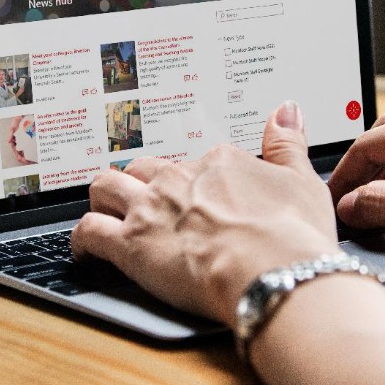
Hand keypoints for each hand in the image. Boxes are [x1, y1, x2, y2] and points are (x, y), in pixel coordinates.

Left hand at [71, 102, 340, 324]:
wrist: (273, 273)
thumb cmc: (292, 236)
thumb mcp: (302, 181)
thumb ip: (287, 143)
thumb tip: (286, 111)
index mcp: (219, 163)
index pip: (196, 162)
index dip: (196, 182)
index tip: (201, 198)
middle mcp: (179, 179)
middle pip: (144, 169)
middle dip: (141, 183)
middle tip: (147, 202)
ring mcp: (151, 209)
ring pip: (106, 187)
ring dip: (104, 198)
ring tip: (107, 212)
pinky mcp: (130, 244)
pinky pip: (89, 231)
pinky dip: (82, 239)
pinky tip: (86, 249)